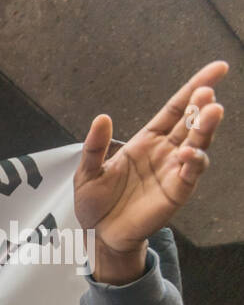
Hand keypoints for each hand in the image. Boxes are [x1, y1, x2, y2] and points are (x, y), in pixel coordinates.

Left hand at [74, 61, 226, 283]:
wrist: (99, 234)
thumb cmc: (96, 202)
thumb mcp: (88, 171)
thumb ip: (94, 147)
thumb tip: (102, 118)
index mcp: (147, 140)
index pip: (176, 108)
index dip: (195, 88)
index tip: (218, 69)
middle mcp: (166, 152)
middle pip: (191, 122)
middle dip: (203, 105)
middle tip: (209, 91)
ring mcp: (174, 171)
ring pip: (197, 144)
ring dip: (205, 129)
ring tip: (212, 111)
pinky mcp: (177, 192)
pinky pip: (190, 173)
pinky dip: (194, 162)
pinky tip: (188, 153)